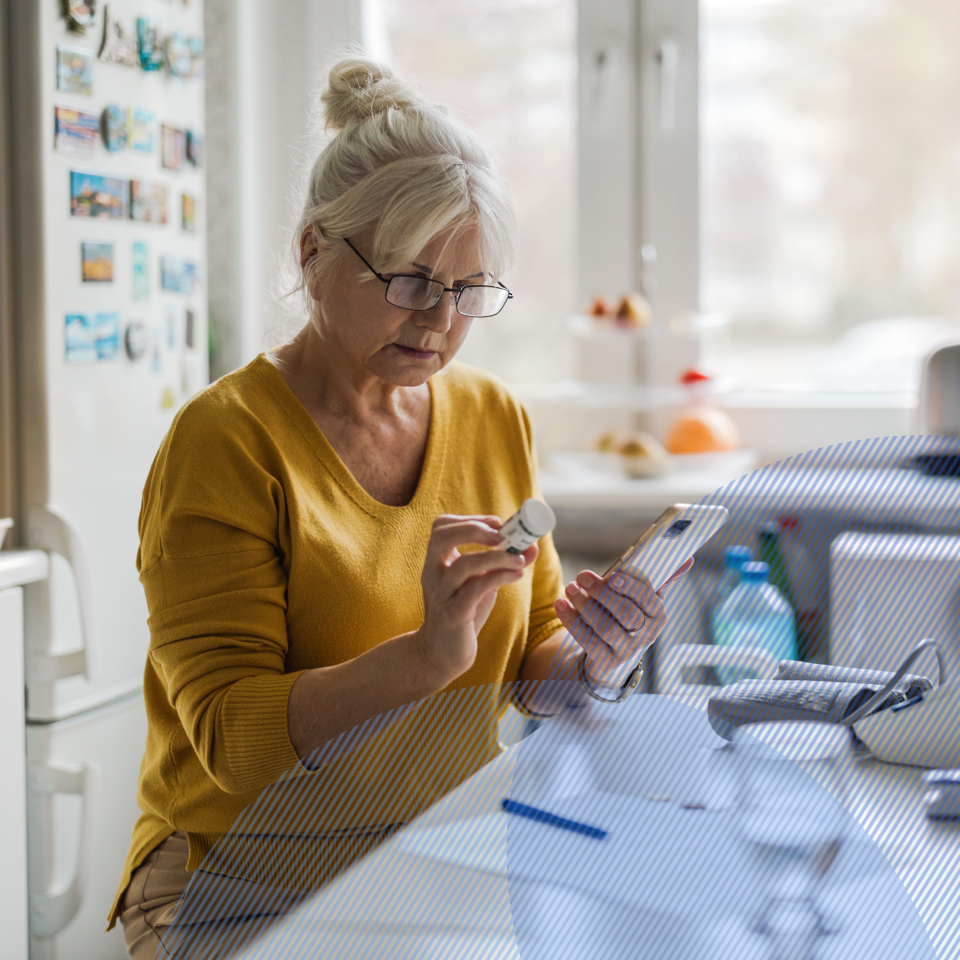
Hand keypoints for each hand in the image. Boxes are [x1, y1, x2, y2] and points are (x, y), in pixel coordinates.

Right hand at [417, 514, 538, 681]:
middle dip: (474, 529)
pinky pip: (474, 590)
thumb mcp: (480, 583)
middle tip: (502, 535)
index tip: (497, 523)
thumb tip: (532, 546)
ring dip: (496, 557)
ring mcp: (441, 594)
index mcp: (436, 561)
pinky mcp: (453, 615)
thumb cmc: (461, 612)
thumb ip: (502, 564)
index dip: (469, 519)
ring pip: (463, 565)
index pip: (442, 526)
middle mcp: (433, 573)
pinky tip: (517, 575)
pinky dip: (499, 577)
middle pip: (442, 536)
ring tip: (519, 559)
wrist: (440, 653)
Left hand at [553, 557, 693, 688]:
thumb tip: (686, 558)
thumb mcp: (644, 600)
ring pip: (605, 627)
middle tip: (582, 576)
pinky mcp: (605, 661)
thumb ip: (661, 578)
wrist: (615, 658)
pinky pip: (587, 640)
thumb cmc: (630, 617)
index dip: (631, 588)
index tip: (613, 575)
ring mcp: (626, 651)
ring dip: (585, 605)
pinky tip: (561, 605)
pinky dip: (572, 621)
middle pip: (625, 614)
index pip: (649, 600)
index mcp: (658, 616)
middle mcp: (646, 635)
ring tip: (570, 588)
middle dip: (602, 593)